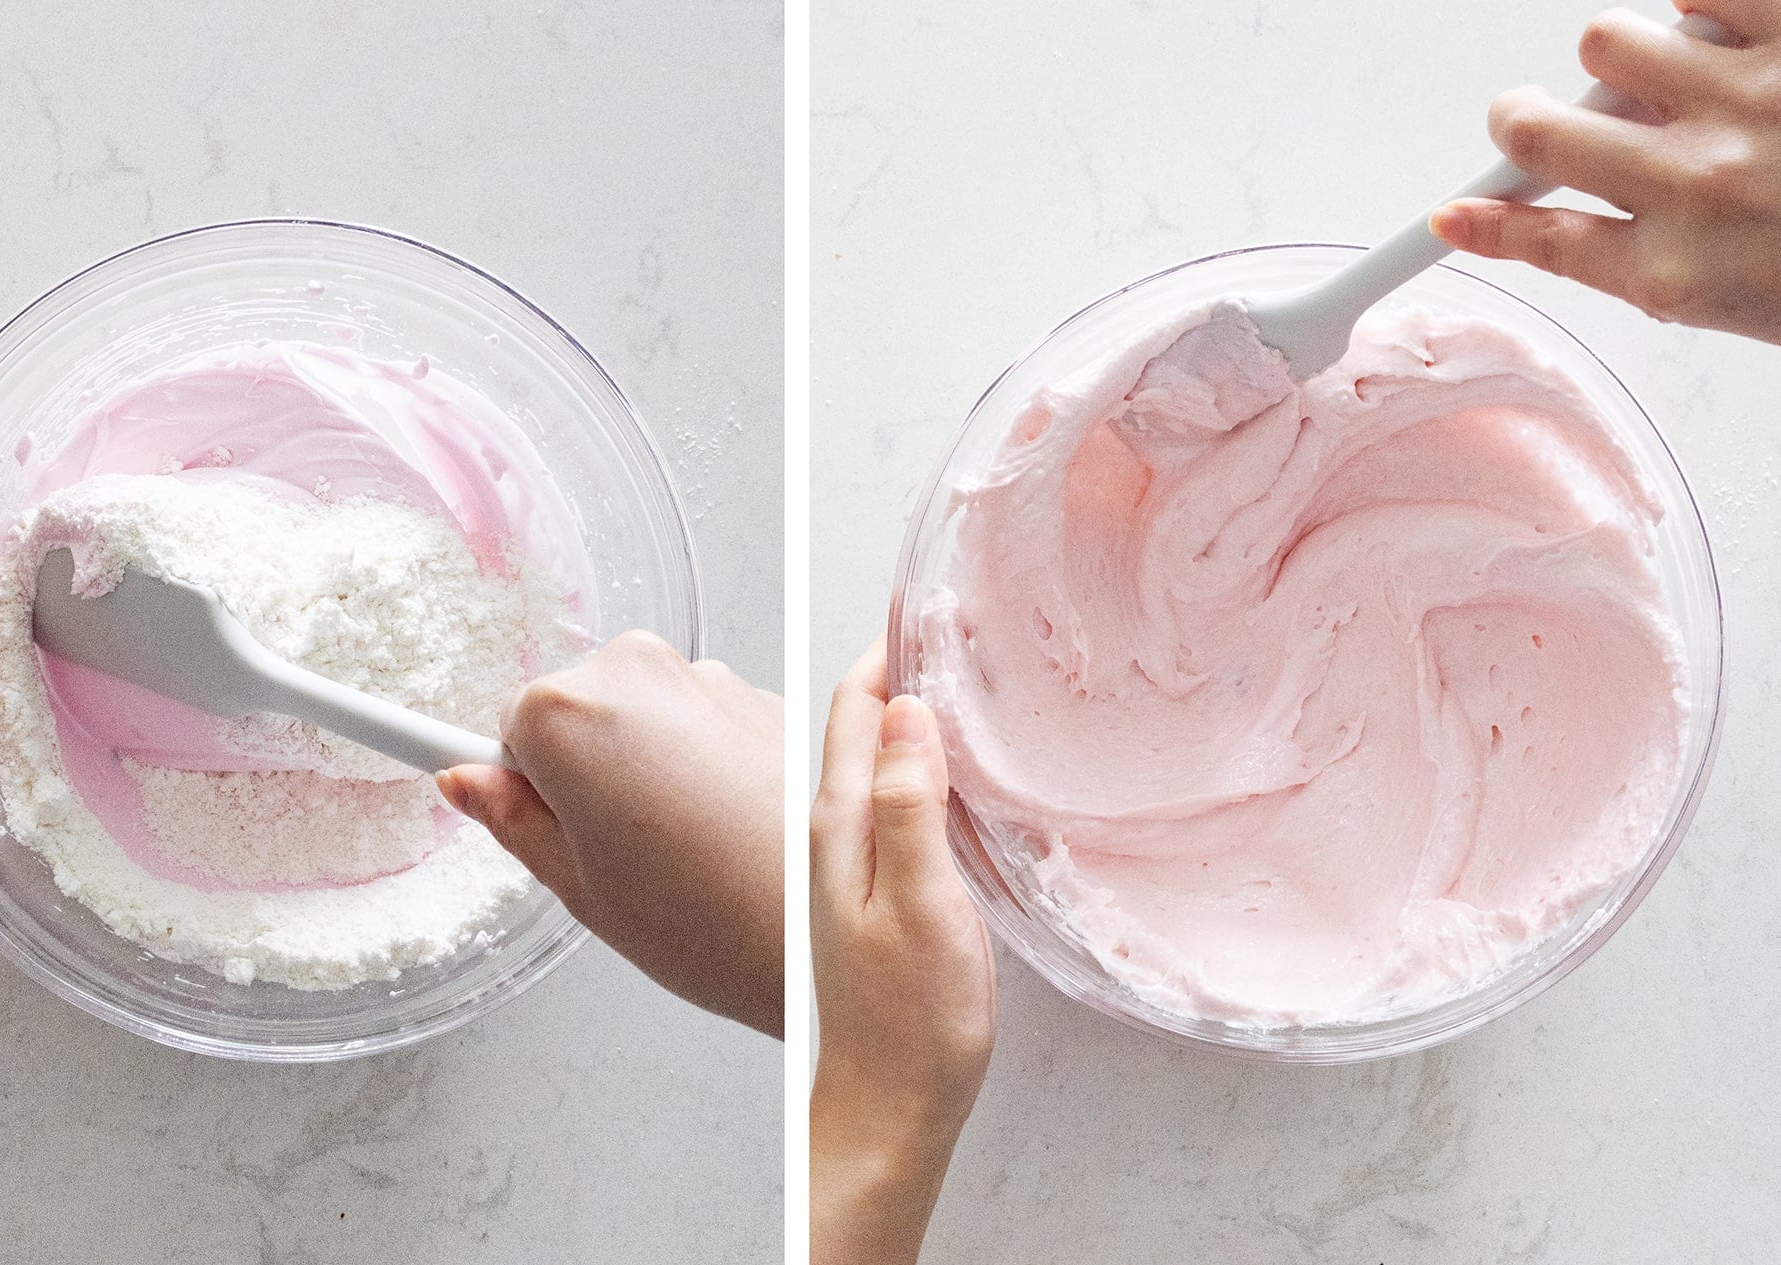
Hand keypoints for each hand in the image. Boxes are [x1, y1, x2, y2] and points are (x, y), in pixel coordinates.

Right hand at [438, 631, 783, 1037]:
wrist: (827, 937)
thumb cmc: (710, 923)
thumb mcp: (580, 887)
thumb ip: (514, 820)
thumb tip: (465, 780)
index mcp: (571, 713)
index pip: (503, 727)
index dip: (522, 784)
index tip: (534, 814)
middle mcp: (641, 672)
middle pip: (574, 710)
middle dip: (585, 771)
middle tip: (619, 855)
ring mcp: (708, 679)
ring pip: (640, 715)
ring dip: (647, 766)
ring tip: (681, 853)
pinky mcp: (764, 696)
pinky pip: (698, 721)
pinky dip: (701, 763)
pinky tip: (723, 831)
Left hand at [810, 641, 994, 1264]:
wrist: (889, 1107)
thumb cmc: (909, 1023)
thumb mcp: (923, 904)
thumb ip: (911, 806)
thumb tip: (907, 709)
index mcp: (839, 828)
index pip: (854, 710)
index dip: (886, 650)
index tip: (926, 604)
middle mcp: (831, 837)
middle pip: (854, 727)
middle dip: (894, 669)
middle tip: (950, 624)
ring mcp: (844, 865)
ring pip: (867, 763)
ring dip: (900, 715)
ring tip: (949, 675)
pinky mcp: (866, 893)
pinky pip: (881, 805)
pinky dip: (909, 767)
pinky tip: (939, 768)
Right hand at [1430, 0, 1780, 353]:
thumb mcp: (1726, 297)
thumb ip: (1613, 254)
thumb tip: (1490, 220)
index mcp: (1677, 267)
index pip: (1532, 234)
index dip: (1480, 219)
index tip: (1451, 216)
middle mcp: (1700, 185)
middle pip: (1535, 125)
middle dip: (1526, 119)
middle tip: (1557, 118)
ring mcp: (1754, 99)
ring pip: (1608, 38)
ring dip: (1629, 55)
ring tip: (1685, 75)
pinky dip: (1700, 3)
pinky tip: (1727, 34)